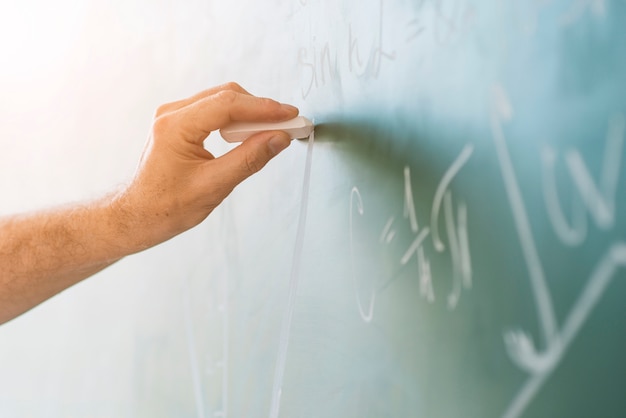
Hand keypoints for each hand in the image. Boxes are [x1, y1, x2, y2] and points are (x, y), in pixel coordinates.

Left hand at [114, 82, 298, 251]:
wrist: (139, 215)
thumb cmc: (167, 206)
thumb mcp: (214, 186)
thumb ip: (249, 159)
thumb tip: (279, 139)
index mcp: (176, 126)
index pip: (228, 105)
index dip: (264, 108)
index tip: (290, 115)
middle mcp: (172, 114)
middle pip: (226, 96)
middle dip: (260, 109)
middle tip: (288, 124)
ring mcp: (174, 116)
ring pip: (222, 101)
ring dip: (250, 113)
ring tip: (273, 131)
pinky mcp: (179, 123)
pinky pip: (214, 110)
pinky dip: (236, 119)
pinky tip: (250, 134)